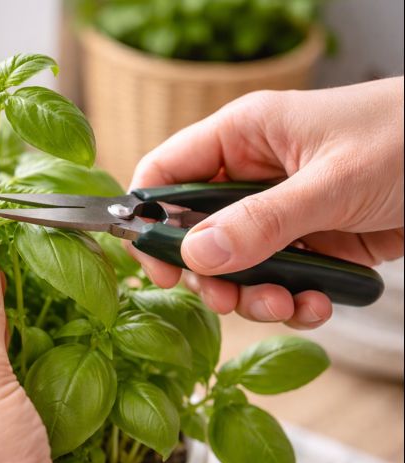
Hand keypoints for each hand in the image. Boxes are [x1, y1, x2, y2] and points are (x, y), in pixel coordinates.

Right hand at [128, 77, 403, 328]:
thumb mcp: (332, 182)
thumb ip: (262, 221)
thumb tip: (196, 256)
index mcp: (242, 137)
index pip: (164, 173)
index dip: (149, 219)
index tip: (159, 268)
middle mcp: (251, 175)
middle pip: (195, 232)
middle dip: (211, 274)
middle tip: (229, 299)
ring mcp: (280, 212)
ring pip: (236, 265)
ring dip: (254, 296)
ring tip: (287, 306)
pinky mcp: (311, 242)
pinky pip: (280, 281)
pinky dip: (293, 301)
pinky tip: (318, 303)